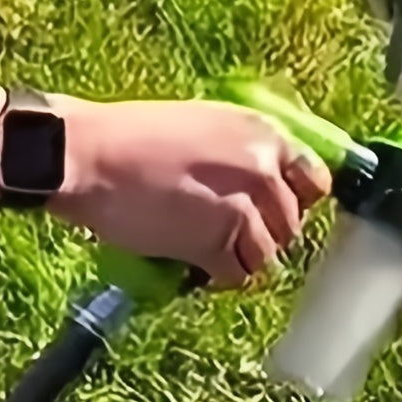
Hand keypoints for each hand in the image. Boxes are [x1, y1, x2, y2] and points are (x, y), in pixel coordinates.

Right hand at [47, 97, 329, 288]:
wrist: (86, 155)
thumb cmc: (133, 137)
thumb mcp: (205, 124)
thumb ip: (245, 152)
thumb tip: (271, 183)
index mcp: (265, 135)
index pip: (316, 181)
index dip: (297, 201)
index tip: (276, 211)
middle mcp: (263, 170)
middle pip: (291, 225)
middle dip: (264, 234)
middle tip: (229, 234)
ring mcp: (243, 208)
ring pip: (267, 255)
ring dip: (241, 258)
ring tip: (208, 248)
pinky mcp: (215, 243)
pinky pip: (237, 275)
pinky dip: (218, 277)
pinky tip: (195, 263)